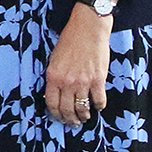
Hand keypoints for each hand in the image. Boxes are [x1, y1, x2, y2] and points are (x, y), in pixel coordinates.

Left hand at [44, 7, 110, 126]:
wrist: (88, 28)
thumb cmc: (70, 40)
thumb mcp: (55, 59)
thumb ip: (55, 77)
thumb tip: (57, 93)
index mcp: (53, 76)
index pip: (52, 103)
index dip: (56, 114)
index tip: (60, 118)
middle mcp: (67, 82)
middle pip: (67, 109)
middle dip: (70, 120)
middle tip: (74, 124)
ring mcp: (83, 81)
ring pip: (82, 108)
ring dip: (84, 116)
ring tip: (85, 118)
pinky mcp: (98, 79)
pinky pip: (99, 100)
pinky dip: (99, 106)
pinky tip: (98, 107)